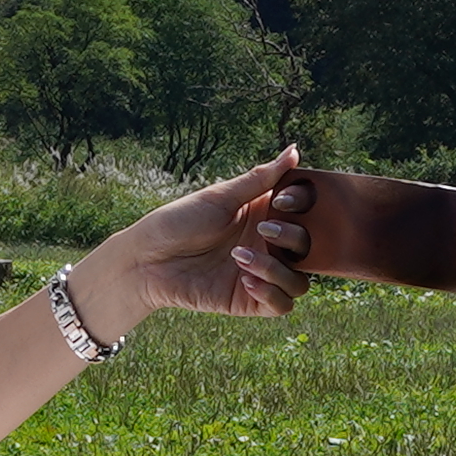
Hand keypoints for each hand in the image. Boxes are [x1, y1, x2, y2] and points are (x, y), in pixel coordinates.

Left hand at [76, 147, 314, 324]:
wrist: (146, 259)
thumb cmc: (178, 222)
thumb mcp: (221, 197)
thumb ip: (261, 178)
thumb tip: (295, 150)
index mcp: (263, 214)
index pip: (305, 211)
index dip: (303, 206)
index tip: (282, 202)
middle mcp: (267, 245)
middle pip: (308, 246)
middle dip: (292, 237)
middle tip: (262, 230)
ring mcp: (261, 274)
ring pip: (300, 281)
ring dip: (278, 269)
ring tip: (241, 258)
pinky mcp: (250, 301)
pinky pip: (283, 305)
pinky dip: (271, 293)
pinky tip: (244, 280)